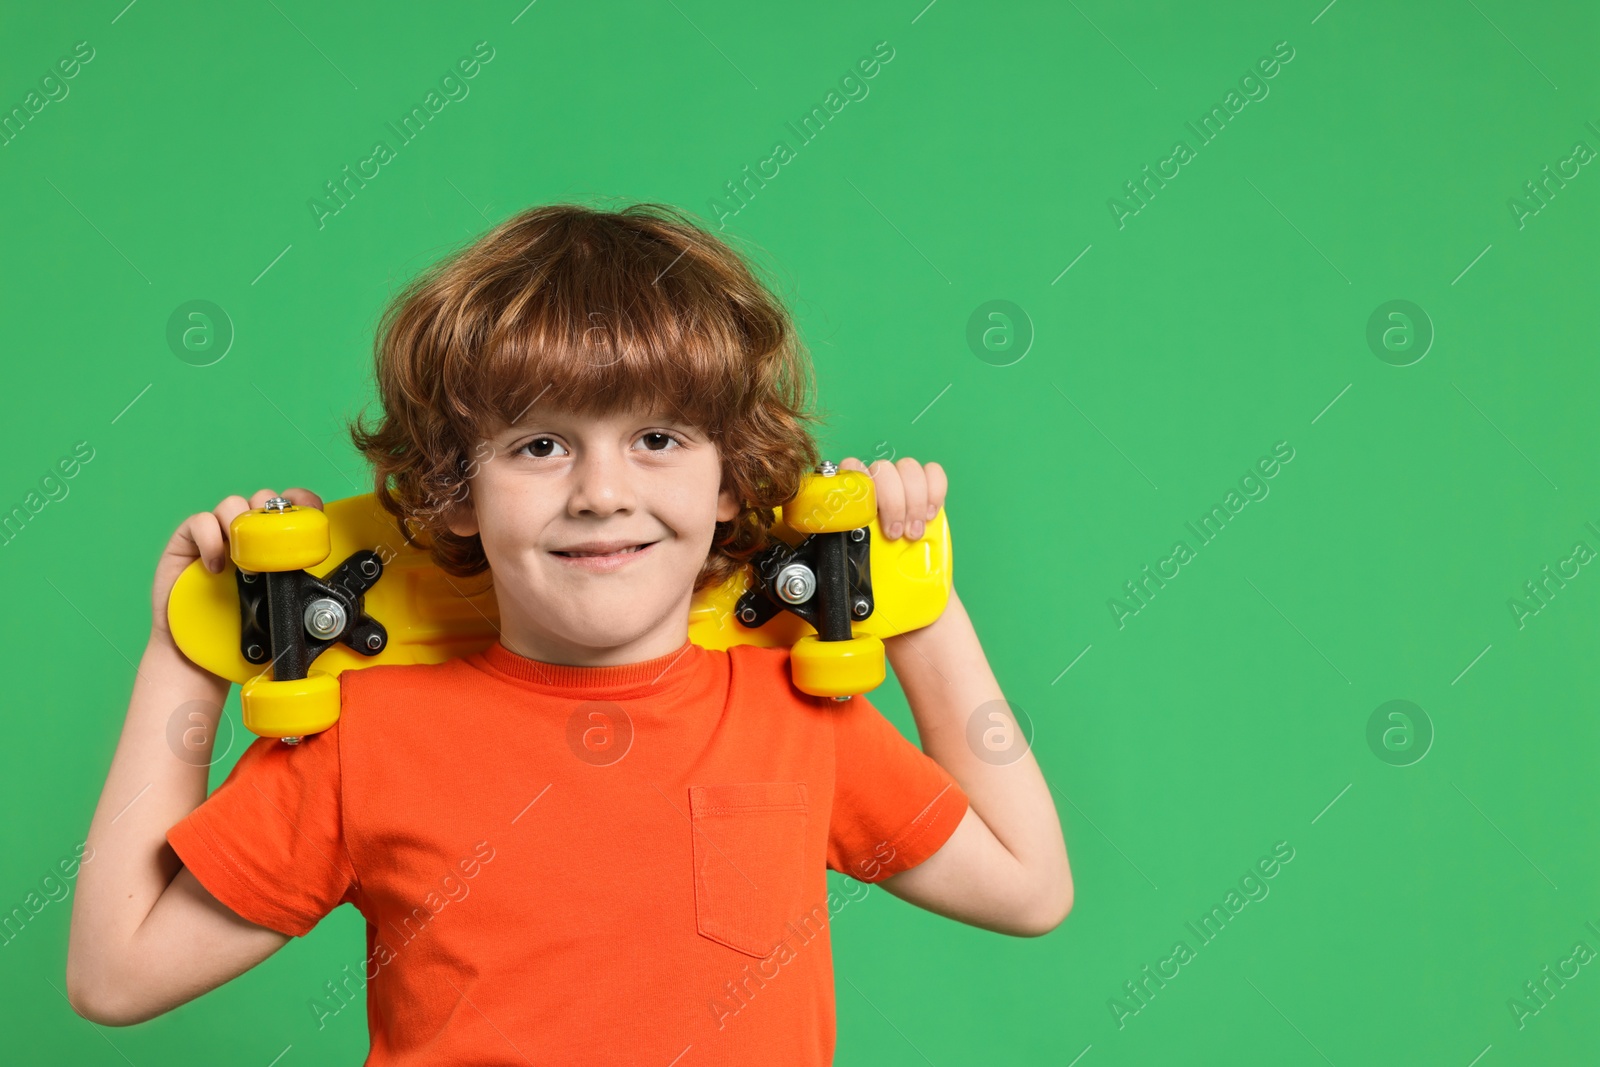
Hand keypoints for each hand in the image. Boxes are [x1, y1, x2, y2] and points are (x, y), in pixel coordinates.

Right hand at [150, 487, 323, 641]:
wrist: (196, 657)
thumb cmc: (240, 632)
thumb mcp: (278, 609)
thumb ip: (297, 590)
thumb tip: (328, 595)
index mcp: (272, 542)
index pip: (290, 505)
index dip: (302, 500)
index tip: (312, 511)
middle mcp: (246, 534)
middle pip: (261, 499)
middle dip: (269, 513)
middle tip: (271, 545)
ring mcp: (216, 535)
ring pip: (231, 504)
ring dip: (241, 523)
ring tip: (243, 559)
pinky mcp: (186, 543)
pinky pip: (199, 522)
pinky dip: (209, 537)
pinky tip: (216, 566)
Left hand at [836, 457, 946, 540]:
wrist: (889, 555)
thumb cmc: (869, 546)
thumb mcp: (854, 544)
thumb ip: (850, 533)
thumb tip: (853, 536)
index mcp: (855, 487)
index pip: (852, 466)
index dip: (862, 484)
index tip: (869, 512)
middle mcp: (877, 476)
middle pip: (885, 469)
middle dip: (894, 503)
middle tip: (896, 533)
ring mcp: (901, 475)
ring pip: (909, 468)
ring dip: (915, 502)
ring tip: (915, 530)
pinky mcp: (926, 482)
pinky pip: (933, 472)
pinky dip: (935, 493)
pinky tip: (930, 514)